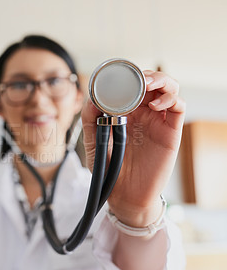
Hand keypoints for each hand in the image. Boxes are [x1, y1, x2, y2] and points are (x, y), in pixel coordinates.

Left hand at [81, 71, 185, 226]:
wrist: (123, 194)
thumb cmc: (108, 168)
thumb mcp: (93, 142)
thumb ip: (90, 120)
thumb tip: (91, 98)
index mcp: (124, 112)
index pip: (131, 86)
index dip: (128, 76)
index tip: (117, 75)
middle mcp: (143, 114)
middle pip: (152, 82)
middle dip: (145, 75)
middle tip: (136, 78)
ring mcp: (157, 121)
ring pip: (169, 89)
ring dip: (161, 80)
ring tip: (148, 85)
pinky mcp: (170, 132)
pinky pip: (178, 108)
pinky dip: (170, 99)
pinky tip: (155, 106)